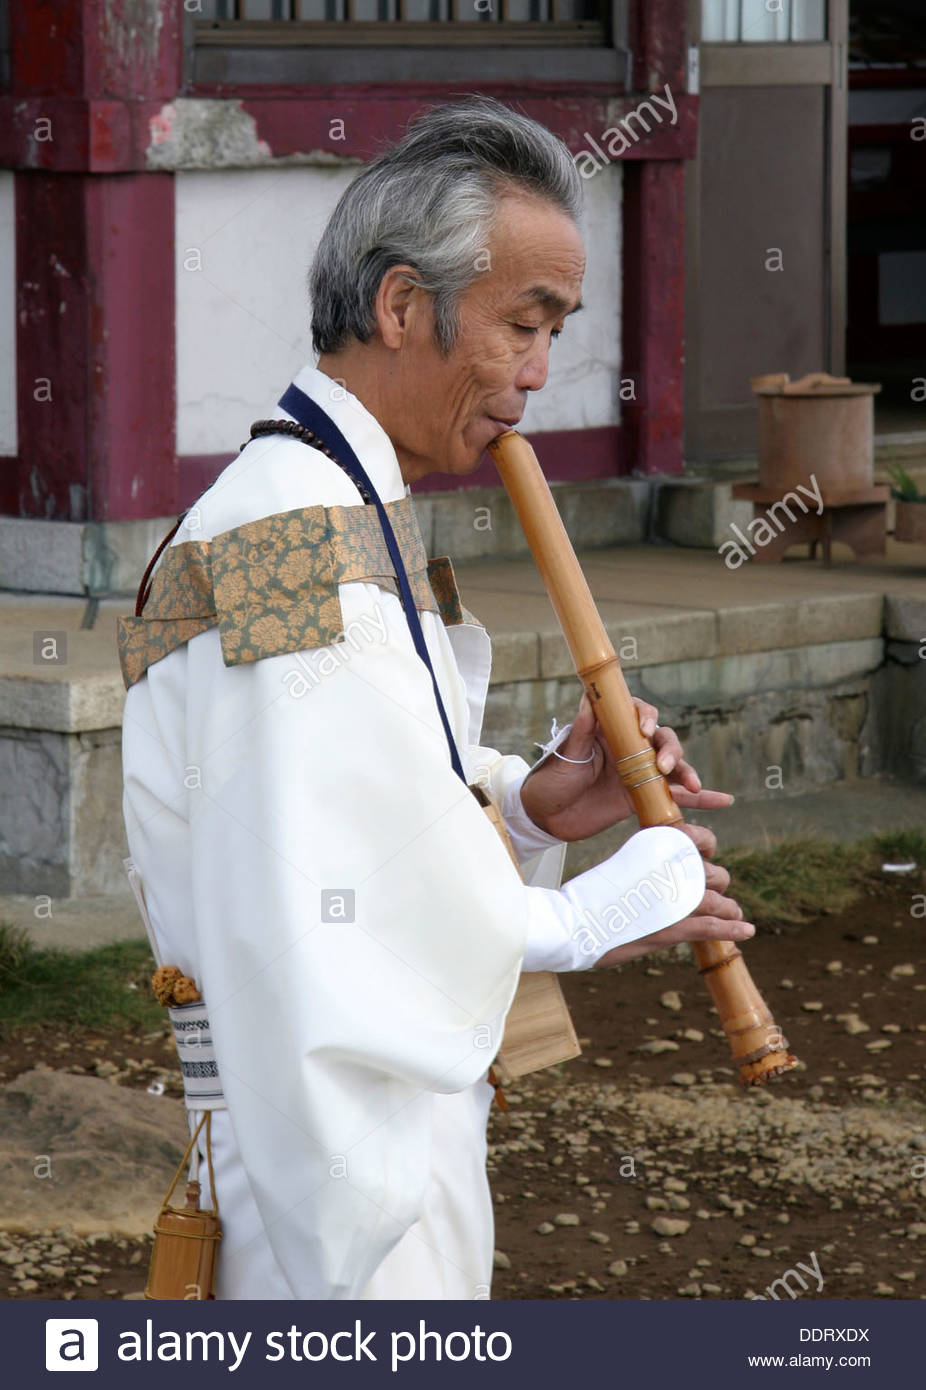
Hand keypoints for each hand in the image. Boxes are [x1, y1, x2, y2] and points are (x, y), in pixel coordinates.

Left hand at [519, 691, 733, 842]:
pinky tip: (723, 799)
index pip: (636, 714)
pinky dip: (700, 798)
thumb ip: (581, 730)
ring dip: (687, 772)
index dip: (647, 716)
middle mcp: (628, 748)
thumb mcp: (565, 755)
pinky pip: (676, 796)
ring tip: (692, 784)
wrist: (545, 818)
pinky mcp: (643, 797)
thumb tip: (588, 697)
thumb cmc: (550, 781)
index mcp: (610, 731)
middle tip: (664, 767)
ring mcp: (639, 772)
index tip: (645, 730)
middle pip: (661, 739)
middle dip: (670, 749)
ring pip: (673, 766)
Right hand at [592, 860, 753, 969]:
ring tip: (733, 913)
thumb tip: (658, 872)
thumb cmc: (592, 895)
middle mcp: (676, 866)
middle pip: (714, 873)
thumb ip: (647, 864)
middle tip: (711, 894)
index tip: (703, 857)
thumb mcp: (623, 865)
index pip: (701, 840)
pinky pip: (715, 926)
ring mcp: (680, 896)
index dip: (706, 848)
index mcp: (661, 844)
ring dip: (728, 908)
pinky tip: (747, 930)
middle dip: (716, 884)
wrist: (576, 919)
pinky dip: (733, 929)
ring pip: (719, 901)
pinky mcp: (678, 926)